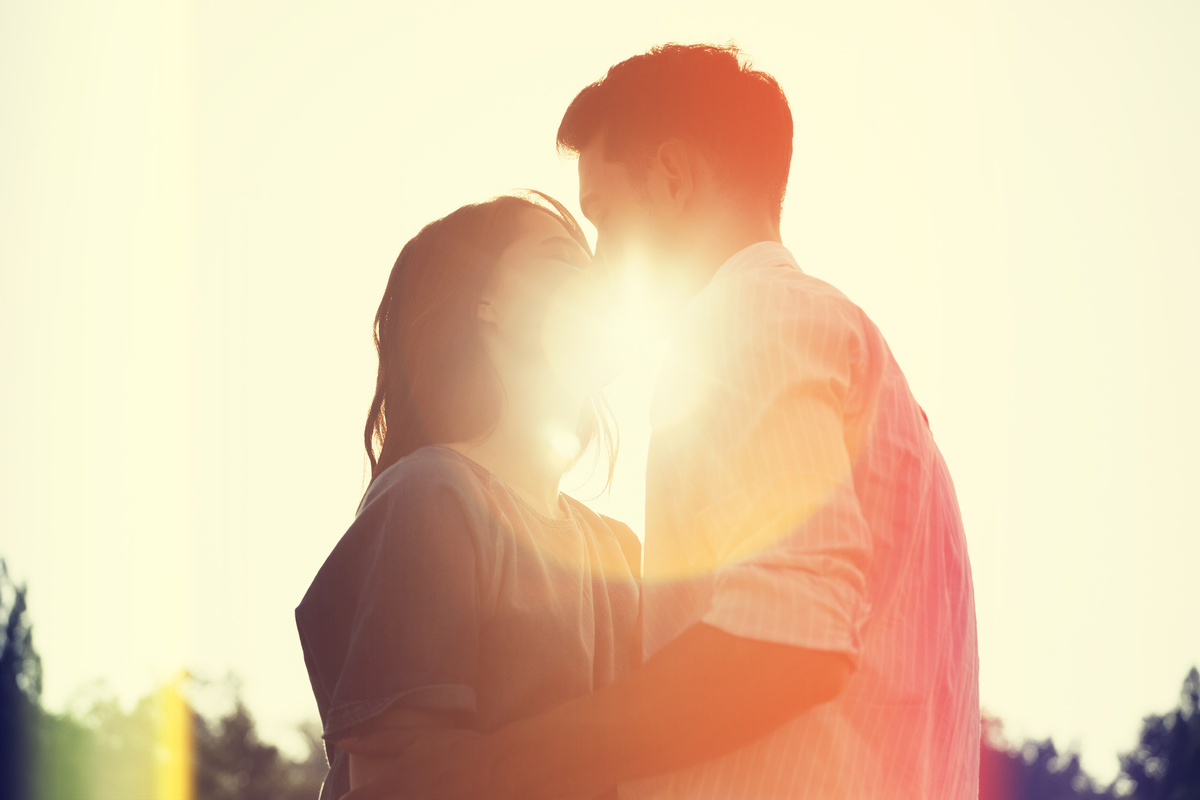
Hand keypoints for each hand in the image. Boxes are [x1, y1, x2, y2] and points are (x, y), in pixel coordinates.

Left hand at [337, 727, 488, 799]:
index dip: (347, 799)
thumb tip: (342, 742)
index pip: (355, 799)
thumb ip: (378, 742)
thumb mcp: (418, 739)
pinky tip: (422, 798)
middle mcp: (405, 799)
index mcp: (395, 780)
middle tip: (381, 791)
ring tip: (408, 793)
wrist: (501, 767)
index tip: (344, 798)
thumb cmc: (459, 749)